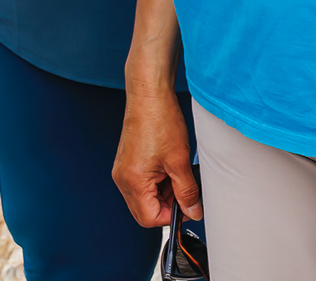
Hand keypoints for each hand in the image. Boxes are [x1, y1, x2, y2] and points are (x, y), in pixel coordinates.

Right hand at [112, 88, 198, 227]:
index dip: (172, 217)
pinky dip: (157, 182)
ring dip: (163, 194)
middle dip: (167, 206)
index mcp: (132, 181)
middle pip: (145, 211)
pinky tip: (169, 167)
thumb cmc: (160, 121)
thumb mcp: (180, 162)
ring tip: (177, 174)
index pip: (150, 219)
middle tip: (184, 191)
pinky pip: (141, 184)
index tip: (188, 207)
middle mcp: (122, 178)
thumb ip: (187, 192)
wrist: (148, 96)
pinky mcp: (127, 162)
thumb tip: (193, 211)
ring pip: (144, 198)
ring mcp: (122, 170)